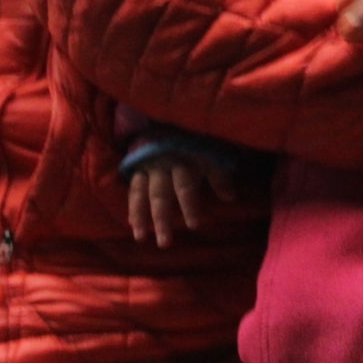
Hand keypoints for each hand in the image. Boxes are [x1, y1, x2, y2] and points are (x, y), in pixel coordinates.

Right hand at [125, 149, 246, 247]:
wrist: (173, 119)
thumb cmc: (197, 140)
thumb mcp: (212, 154)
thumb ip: (220, 176)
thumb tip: (231, 198)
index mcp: (183, 162)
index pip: (185, 187)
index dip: (189, 206)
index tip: (194, 226)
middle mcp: (163, 166)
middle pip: (161, 195)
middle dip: (161, 219)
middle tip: (164, 244)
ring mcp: (149, 167)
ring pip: (142, 193)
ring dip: (140, 216)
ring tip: (140, 237)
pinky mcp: (138, 167)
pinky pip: (132, 188)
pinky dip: (131, 206)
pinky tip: (131, 223)